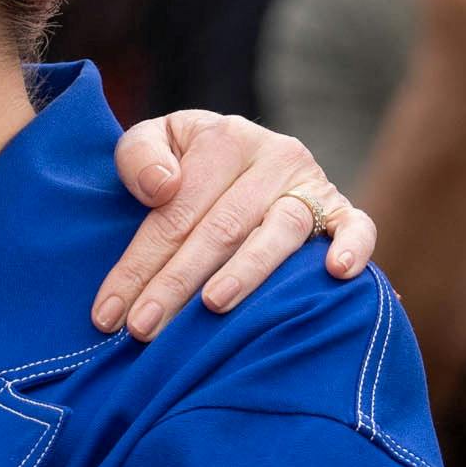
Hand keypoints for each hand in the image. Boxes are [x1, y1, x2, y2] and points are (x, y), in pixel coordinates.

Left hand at [96, 112, 378, 339]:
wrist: (239, 153)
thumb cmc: (186, 160)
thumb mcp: (156, 140)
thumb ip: (140, 155)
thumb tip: (160, 186)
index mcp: (224, 138)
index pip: (174, 211)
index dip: (138, 264)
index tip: (108, 314)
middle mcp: (273, 156)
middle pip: (220, 228)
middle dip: (176, 283)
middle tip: (143, 328)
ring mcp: (311, 184)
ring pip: (279, 232)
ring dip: (247, 272)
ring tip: (214, 306)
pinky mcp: (342, 208)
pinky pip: (357, 225)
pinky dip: (352, 246)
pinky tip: (337, 272)